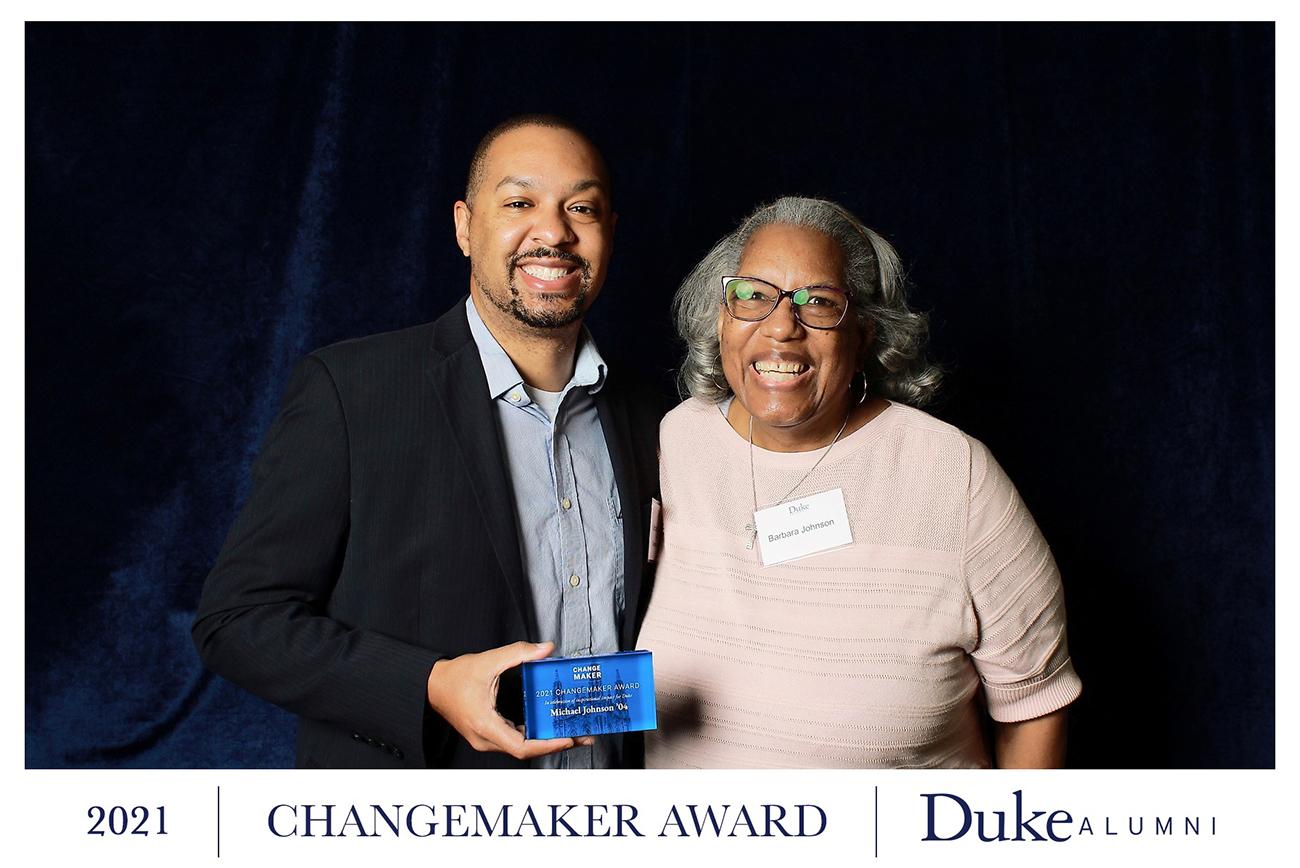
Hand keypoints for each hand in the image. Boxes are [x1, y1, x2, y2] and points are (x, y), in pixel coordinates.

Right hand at [425, 641, 590, 759]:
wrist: (432, 686)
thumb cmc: (455, 677)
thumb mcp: (488, 661)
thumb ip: (518, 653)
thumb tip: (545, 649)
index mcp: (485, 725)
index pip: (522, 746)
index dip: (548, 745)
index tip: (569, 738)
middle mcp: (485, 739)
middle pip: (525, 750)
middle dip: (555, 743)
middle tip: (582, 735)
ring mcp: (485, 740)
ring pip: (520, 747)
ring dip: (545, 741)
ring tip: (571, 731)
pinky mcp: (487, 735)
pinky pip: (513, 740)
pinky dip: (532, 736)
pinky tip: (547, 726)